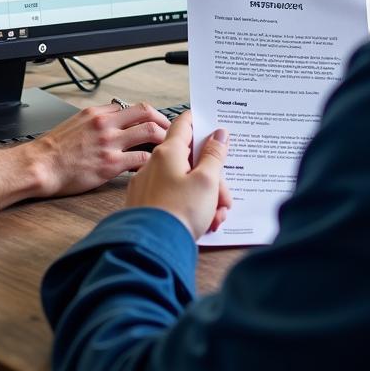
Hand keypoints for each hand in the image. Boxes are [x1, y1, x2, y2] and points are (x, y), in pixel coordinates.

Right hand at [32, 102, 169, 196]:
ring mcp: (110, 143)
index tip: (153, 122)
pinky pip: (141, 158)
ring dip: (164, 138)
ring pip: (149, 132)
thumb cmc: (53, 149)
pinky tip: (152, 166)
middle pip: (146, 112)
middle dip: (162, 120)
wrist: (39, 166)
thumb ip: (95, 120)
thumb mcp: (74, 123)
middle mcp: (106, 123)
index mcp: (97, 113)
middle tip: (170, 130)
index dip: (146, 114)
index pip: (130, 106)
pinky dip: (151, 161)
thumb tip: (111, 121)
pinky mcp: (110, 164)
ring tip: (169, 147)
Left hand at [126, 110, 231, 238]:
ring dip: (204, 196)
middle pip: (188, 159)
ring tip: (217, 217)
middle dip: (212, 176)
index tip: (214, 124)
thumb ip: (214, 155)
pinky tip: (203, 224)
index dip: (200, 121)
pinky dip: (188, 206)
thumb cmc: (180, 212)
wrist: (151, 249)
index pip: (184, 123)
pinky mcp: (144, 204)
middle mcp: (153, 164)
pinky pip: (171, 197)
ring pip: (183, 181)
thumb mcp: (207, 181)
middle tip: (225, 197)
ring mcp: (147, 185)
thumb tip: (218, 134)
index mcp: (168, 152)